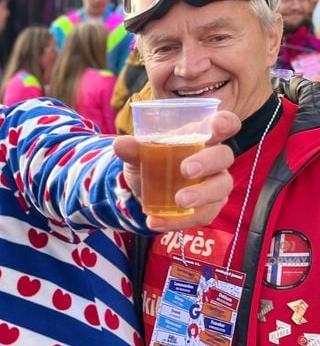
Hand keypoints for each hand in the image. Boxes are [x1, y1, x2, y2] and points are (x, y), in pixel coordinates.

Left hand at [115, 109, 239, 231]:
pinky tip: (156, 222)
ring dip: (201, 195)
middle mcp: (215, 159)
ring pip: (220, 189)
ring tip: (179, 201)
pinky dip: (178, 221)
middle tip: (187, 170)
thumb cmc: (152, 161)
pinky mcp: (209, 208)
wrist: (144, 189)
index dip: (226, 123)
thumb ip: (133, 149)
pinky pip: (202, 215)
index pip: (223, 125)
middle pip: (224, 157)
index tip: (219, 125)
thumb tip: (120, 144)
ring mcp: (216, 184)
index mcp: (202, 137)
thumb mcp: (139, 154)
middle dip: (208, 162)